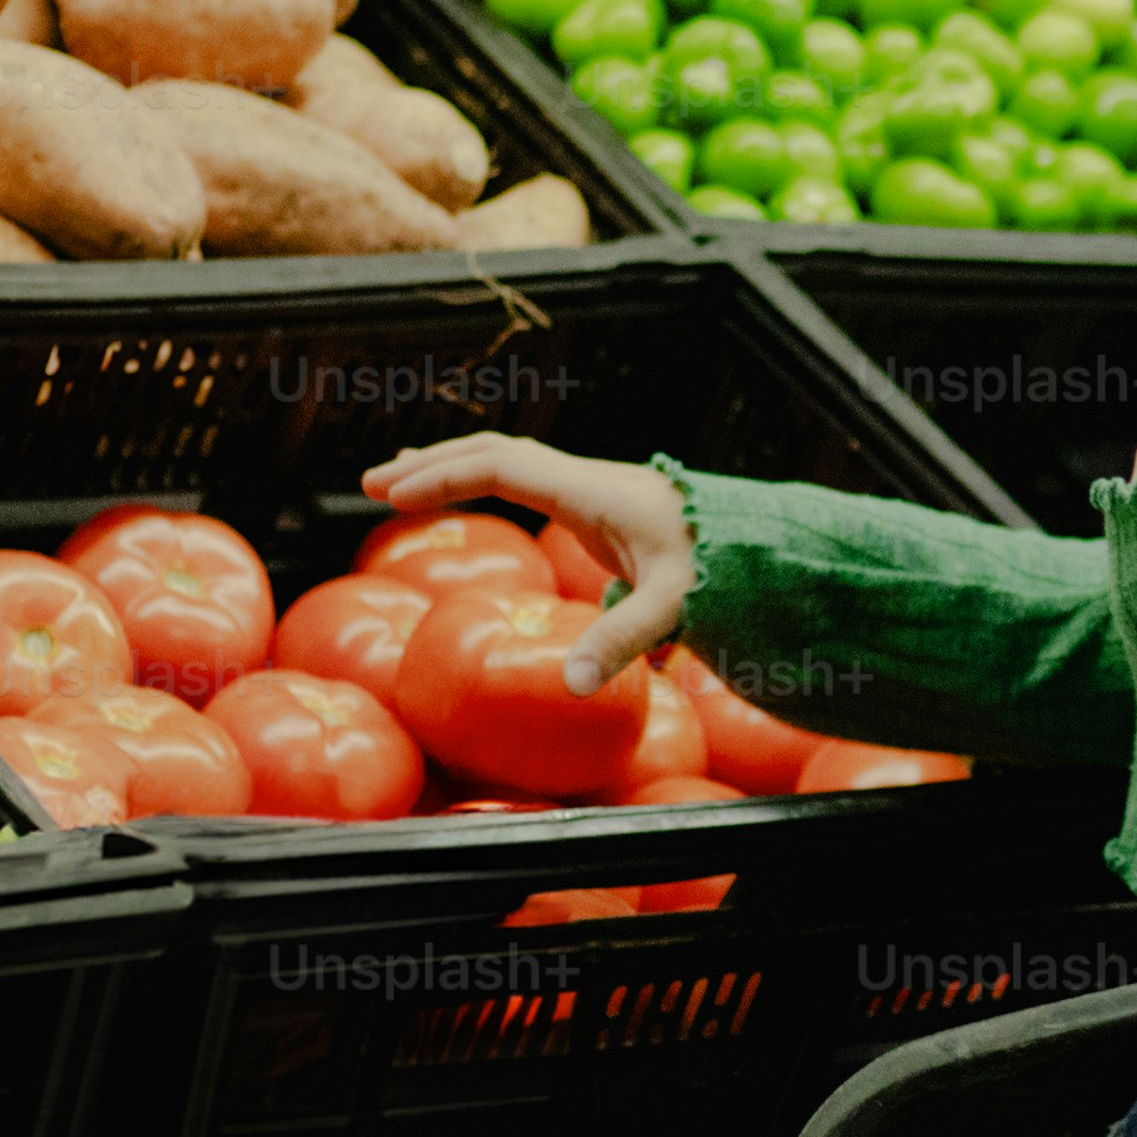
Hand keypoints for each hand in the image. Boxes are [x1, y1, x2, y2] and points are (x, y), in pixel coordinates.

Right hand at [358, 434, 691, 690]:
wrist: (766, 547)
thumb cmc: (724, 571)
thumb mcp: (676, 606)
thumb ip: (624, 639)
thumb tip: (571, 683)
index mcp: (594, 492)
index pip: (503, 467)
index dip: (444, 477)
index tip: (392, 496)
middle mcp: (588, 480)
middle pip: (495, 453)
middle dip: (432, 465)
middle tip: (371, 486)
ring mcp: (593, 490)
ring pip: (509, 459)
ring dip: (452, 465)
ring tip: (395, 481)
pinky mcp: (600, 507)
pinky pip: (526, 478)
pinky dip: (482, 479)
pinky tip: (464, 493)